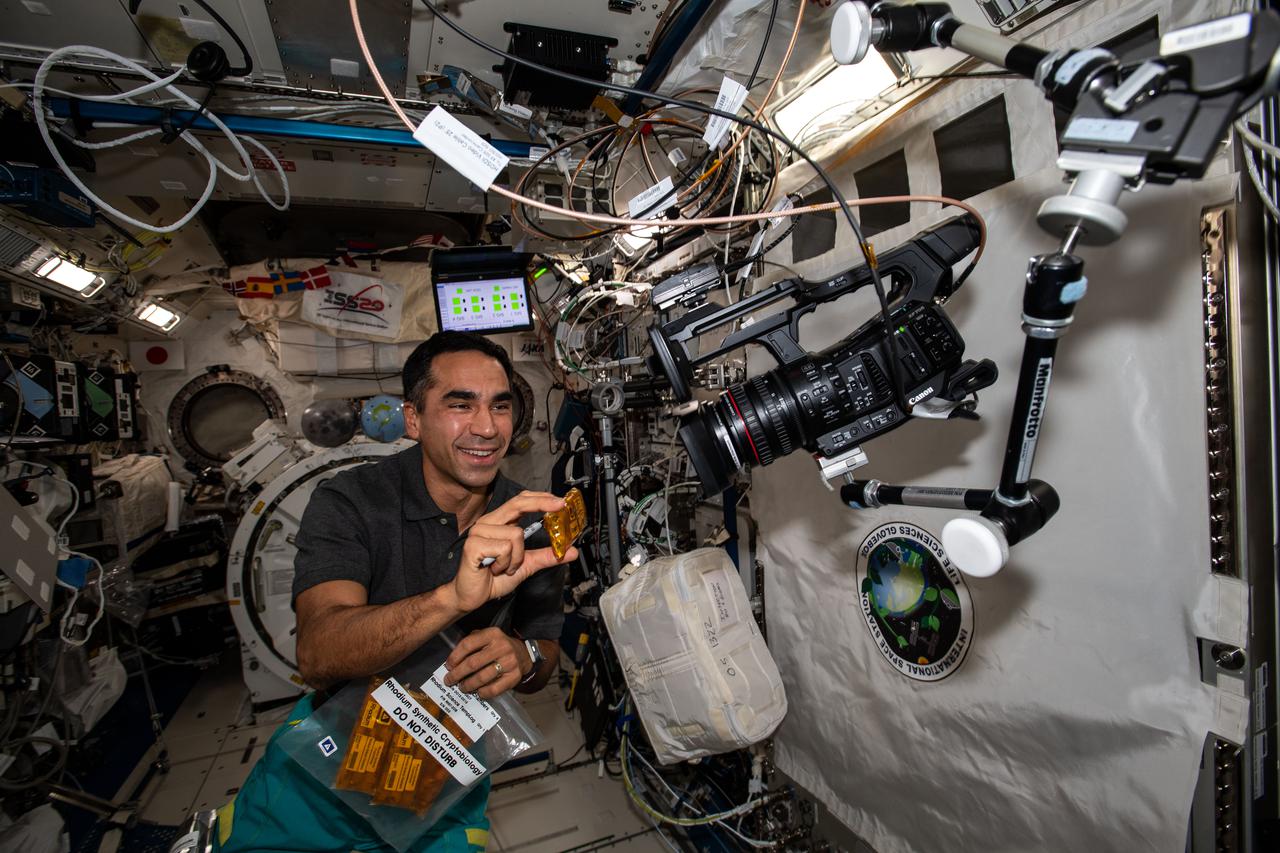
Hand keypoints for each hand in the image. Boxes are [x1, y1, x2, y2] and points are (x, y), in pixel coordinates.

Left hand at [442, 628, 531, 698]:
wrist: (523, 653)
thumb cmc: (497, 646)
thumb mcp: (486, 637)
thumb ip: (471, 643)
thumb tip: (452, 661)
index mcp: (492, 634)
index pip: (468, 644)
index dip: (455, 657)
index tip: (448, 666)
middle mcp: (502, 647)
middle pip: (473, 663)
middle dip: (457, 674)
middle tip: (449, 680)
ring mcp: (509, 662)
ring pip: (482, 678)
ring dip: (468, 685)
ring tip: (462, 687)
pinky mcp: (514, 677)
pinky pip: (494, 689)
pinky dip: (482, 693)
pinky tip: (478, 692)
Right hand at [450, 491, 577, 613]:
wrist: (472, 597)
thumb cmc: (493, 579)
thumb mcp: (526, 565)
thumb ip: (546, 556)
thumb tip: (570, 552)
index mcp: (498, 523)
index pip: (520, 501)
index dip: (540, 498)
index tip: (560, 501)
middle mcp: (488, 523)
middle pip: (517, 503)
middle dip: (541, 503)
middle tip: (560, 505)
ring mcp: (479, 532)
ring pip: (516, 534)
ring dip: (517, 557)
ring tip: (505, 567)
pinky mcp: (474, 545)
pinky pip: (505, 548)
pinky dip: (506, 563)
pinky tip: (495, 569)